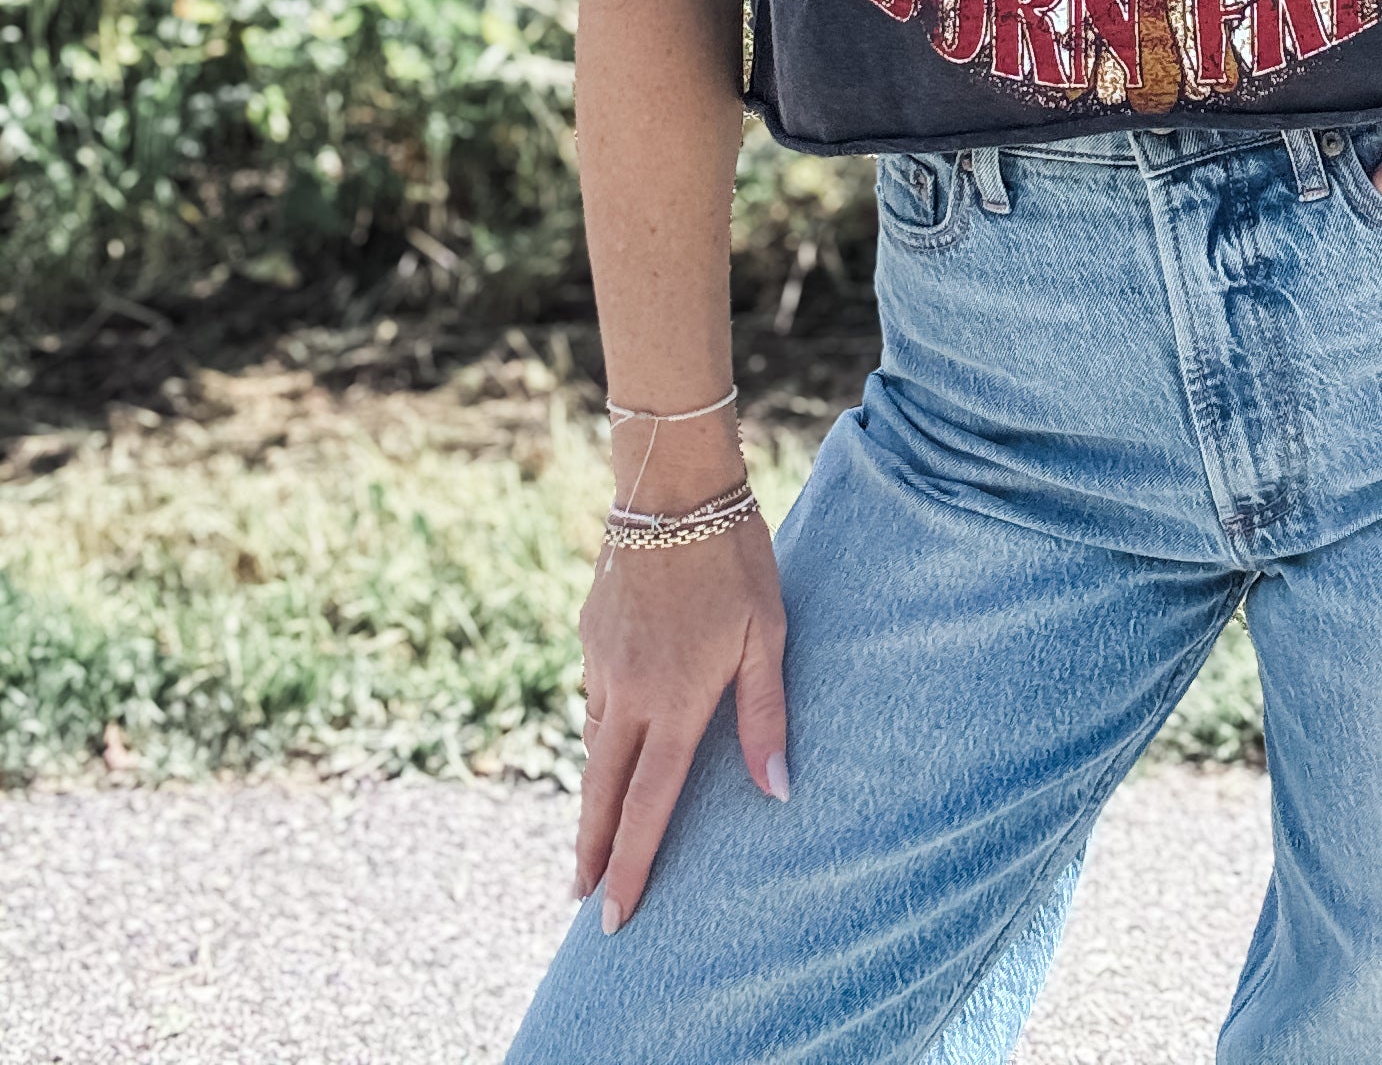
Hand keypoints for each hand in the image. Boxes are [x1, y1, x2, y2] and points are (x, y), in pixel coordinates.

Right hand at [574, 435, 788, 932]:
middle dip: (592, 851)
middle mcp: (627, 694)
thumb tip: (777, 790)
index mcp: (674, 703)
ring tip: (597, 831)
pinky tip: (610, 739)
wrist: (672, 489)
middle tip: (580, 900)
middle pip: (601, 792)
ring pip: (595, 745)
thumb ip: (765, 716)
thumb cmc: (735, 562)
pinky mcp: (591, 633)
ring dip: (595, 792)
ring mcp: (601, 663)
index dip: (633, 865)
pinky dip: (600, 732)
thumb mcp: (766, 636)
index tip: (615, 916)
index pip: (649, 805)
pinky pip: (594, 698)